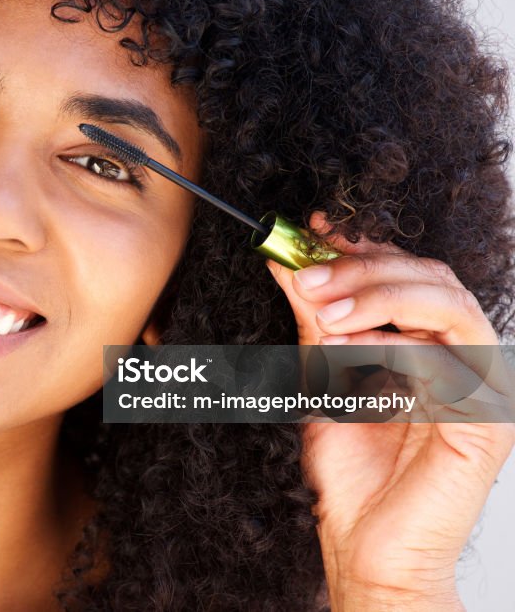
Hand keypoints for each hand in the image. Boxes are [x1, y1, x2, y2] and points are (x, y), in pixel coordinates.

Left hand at [266, 211, 514, 609]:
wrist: (366, 546)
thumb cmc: (349, 473)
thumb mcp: (321, 379)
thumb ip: (315, 323)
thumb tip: (289, 264)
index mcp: (427, 345)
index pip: (406, 274)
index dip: (362, 247)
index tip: (311, 229)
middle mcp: (460, 358)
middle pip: (430, 277)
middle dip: (363, 268)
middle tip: (306, 272)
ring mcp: (480, 385)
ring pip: (446, 301)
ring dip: (378, 293)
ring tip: (321, 309)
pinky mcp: (487, 417)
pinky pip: (448, 355)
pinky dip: (391, 341)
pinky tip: (345, 350)